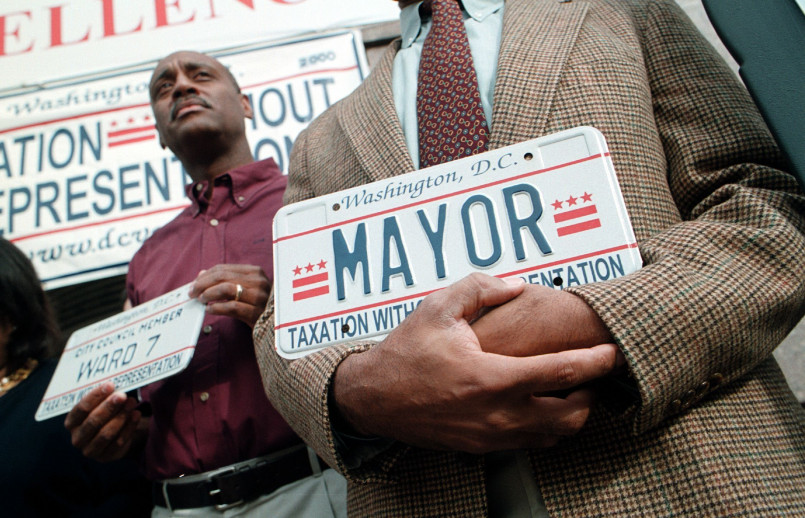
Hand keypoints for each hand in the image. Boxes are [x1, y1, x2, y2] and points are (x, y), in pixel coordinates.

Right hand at [64, 382, 146, 461]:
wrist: (115, 434)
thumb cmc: (105, 414)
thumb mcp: (100, 405)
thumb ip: (104, 396)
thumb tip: (115, 384)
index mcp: (72, 422)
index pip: (81, 409)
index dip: (95, 396)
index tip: (110, 385)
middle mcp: (77, 438)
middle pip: (93, 421)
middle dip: (109, 407)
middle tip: (122, 395)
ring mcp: (90, 450)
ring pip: (106, 433)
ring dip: (121, 416)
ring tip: (132, 402)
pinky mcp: (106, 457)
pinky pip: (118, 442)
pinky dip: (129, 427)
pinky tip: (136, 415)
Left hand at [188, 264, 270, 327]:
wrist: (277, 326)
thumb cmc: (257, 306)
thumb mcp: (244, 290)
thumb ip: (225, 280)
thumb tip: (201, 274)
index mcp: (255, 272)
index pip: (224, 269)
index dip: (205, 276)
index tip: (193, 285)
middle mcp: (259, 282)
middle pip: (223, 277)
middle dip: (202, 284)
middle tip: (192, 293)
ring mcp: (259, 297)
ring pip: (226, 289)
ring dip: (209, 294)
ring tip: (201, 301)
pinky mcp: (257, 313)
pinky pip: (232, 307)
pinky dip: (217, 308)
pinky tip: (210, 310)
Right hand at [331, 273, 622, 453]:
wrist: (373, 399)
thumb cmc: (405, 353)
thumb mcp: (439, 308)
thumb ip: (482, 288)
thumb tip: (518, 286)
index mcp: (491, 377)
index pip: (562, 373)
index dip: (596, 362)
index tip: (614, 352)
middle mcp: (497, 414)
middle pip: (570, 414)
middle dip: (592, 393)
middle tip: (593, 371)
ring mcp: (491, 436)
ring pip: (554, 435)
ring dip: (572, 412)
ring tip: (572, 388)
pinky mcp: (482, 447)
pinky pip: (531, 444)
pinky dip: (548, 427)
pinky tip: (540, 405)